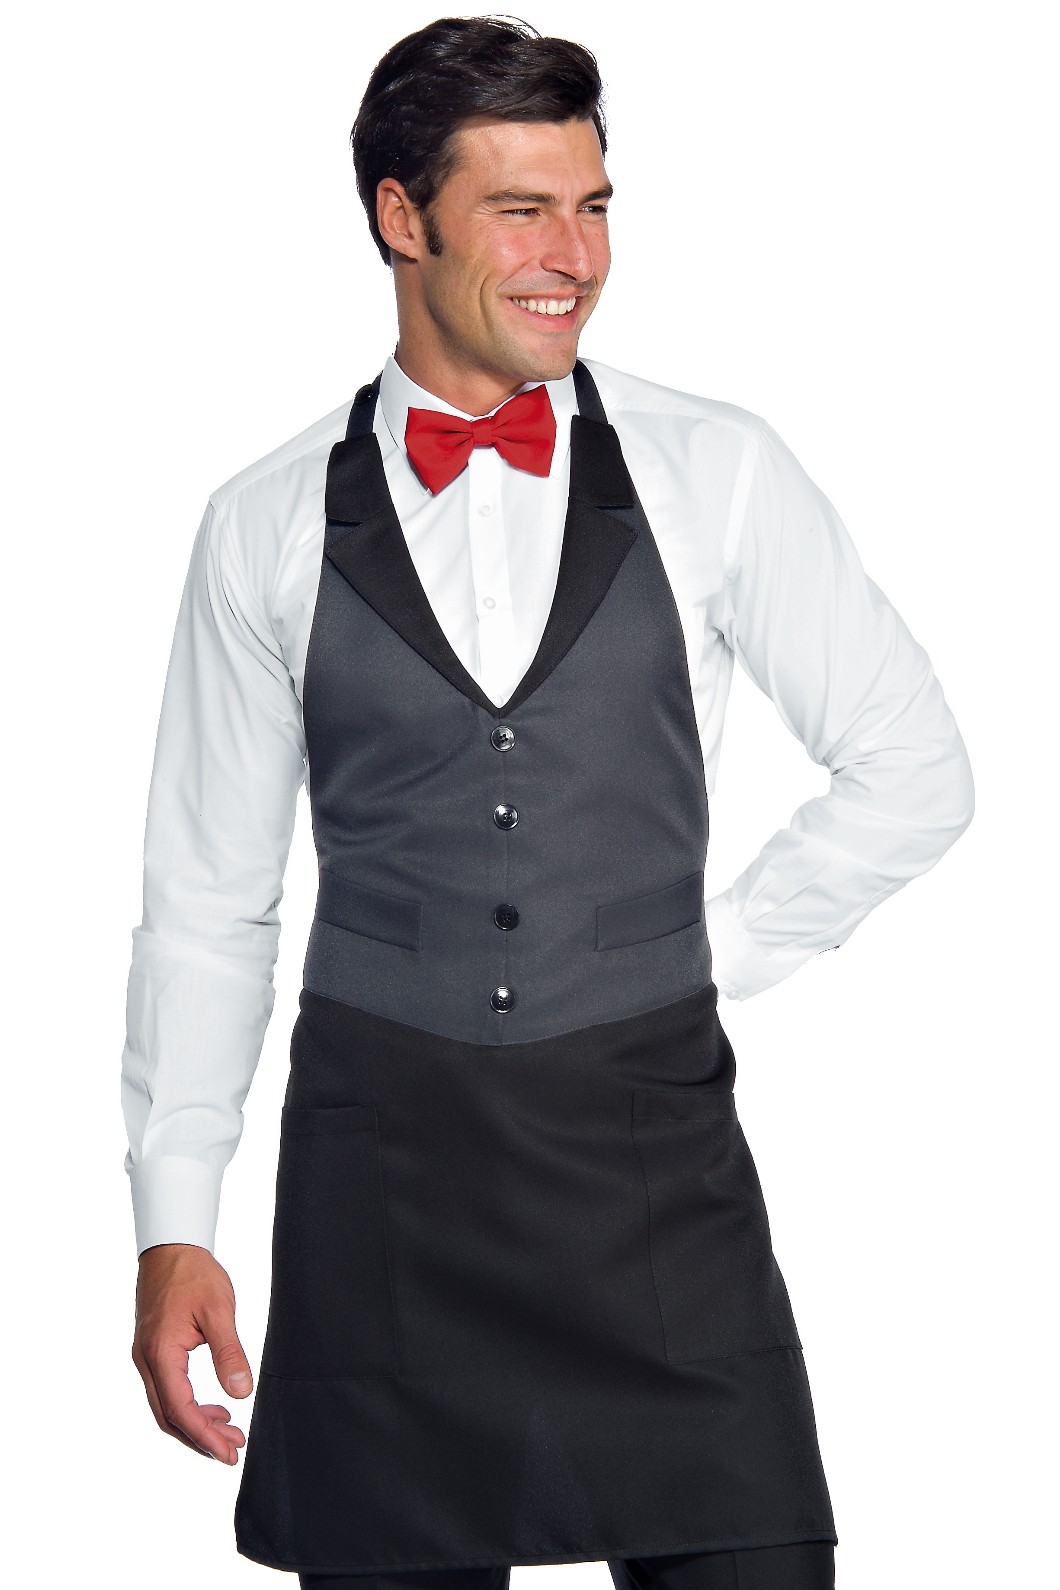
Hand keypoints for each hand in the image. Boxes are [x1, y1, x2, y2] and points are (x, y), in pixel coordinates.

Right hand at [132, 1242, 252, 1464]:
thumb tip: (242, 1392)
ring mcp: (146, 1357)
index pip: (180, 1410)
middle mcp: (147, 1361)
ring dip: (195, 1424)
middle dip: (201, 1438)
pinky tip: (213, 1407)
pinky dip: (188, 1406)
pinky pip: (167, 1390)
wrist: (171, 1247)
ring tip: (229, 1431)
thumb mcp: (219, 1311)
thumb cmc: (194, 1274)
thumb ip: (230, 1353)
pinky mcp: (153, 1351)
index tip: (229, 1453)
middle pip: (169, 1416)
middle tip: (233, 1449)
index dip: (205, 1437)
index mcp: (161, 1353)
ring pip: (166, 1406)